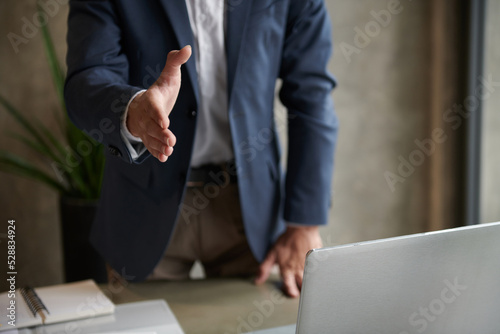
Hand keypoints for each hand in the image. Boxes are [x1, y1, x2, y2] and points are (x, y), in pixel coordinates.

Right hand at [126, 45, 191, 161]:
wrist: (145, 105)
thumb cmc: (161, 90)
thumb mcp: (169, 75)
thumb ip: (175, 62)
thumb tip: (187, 48)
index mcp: (151, 99)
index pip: (154, 108)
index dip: (159, 115)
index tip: (166, 123)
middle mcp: (145, 115)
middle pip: (152, 125)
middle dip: (160, 134)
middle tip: (170, 140)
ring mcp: (145, 127)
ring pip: (151, 137)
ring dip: (159, 145)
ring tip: (169, 150)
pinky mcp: (148, 137)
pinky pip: (150, 145)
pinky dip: (156, 152)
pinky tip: (163, 158)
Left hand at [255, 225, 322, 297]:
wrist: (301, 229)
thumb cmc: (287, 240)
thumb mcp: (272, 254)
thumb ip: (264, 269)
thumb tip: (257, 280)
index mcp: (287, 269)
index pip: (289, 286)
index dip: (290, 291)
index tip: (292, 294)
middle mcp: (299, 270)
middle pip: (302, 286)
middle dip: (301, 290)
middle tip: (301, 291)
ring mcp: (309, 266)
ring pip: (311, 281)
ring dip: (309, 284)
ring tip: (308, 284)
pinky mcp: (317, 262)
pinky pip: (319, 272)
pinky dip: (317, 275)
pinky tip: (316, 274)